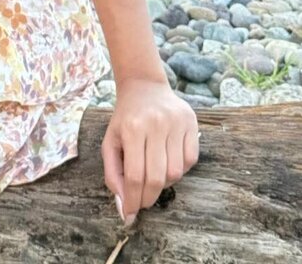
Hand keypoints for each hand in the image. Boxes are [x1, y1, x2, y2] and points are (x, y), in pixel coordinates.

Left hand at [101, 77, 199, 226]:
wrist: (144, 86)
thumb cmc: (125, 119)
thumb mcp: (110, 142)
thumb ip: (112, 175)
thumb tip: (123, 207)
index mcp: (132, 128)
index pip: (136, 176)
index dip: (133, 200)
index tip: (130, 214)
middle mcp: (156, 124)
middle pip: (157, 177)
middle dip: (148, 198)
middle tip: (142, 202)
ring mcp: (176, 122)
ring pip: (176, 172)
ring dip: (165, 183)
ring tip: (154, 175)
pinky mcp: (191, 122)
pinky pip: (191, 160)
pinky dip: (180, 169)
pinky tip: (168, 161)